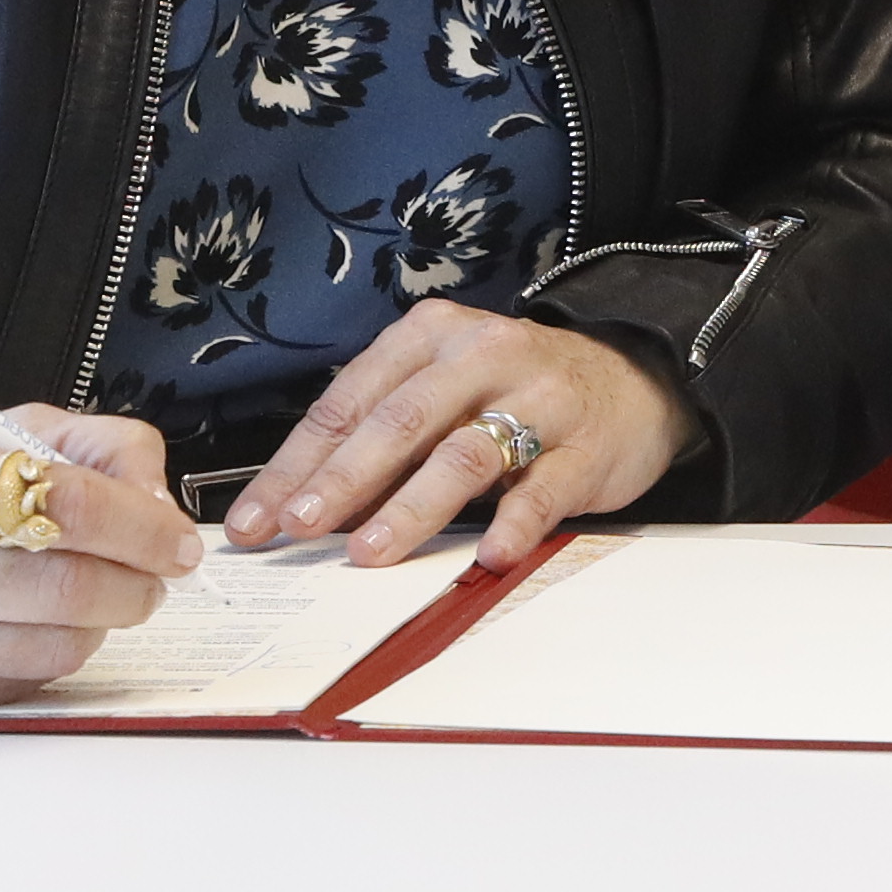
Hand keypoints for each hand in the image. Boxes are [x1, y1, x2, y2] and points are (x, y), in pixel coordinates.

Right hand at [0, 410, 208, 706]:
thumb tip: (159, 502)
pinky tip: (48, 620)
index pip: (61, 501)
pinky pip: (27, 681)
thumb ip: (84, 448)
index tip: (176, 534)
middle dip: (140, 580)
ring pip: (59, 644)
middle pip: (68, 585)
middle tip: (160, 570)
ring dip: (109, 620)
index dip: (140, 521)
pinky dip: (60, 650)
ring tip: (107, 591)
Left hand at [223, 304, 687, 572]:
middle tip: (299, 527)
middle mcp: (482, 355)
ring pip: (464, 452)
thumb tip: (302, 508)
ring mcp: (537, 399)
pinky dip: (513, 522)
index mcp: (431, 336)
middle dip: (342, 479)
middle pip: (399, 421)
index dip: (297, 463)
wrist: (634, 378)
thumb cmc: (517, 391)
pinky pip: (542, 488)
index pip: (349, 401)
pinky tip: (488, 554)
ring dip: (411, 506)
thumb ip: (382, 437)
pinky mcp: (583, 447)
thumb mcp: (444, 390)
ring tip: (370, 550)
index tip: (257, 518)